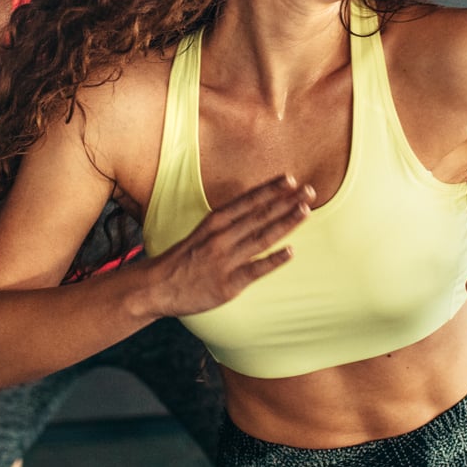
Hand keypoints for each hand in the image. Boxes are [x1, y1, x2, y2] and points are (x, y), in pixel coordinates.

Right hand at [142, 176, 309, 318]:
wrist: (156, 287)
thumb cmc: (185, 258)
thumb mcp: (203, 232)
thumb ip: (229, 222)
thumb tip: (257, 209)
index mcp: (215, 222)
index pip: (248, 201)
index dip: (270, 190)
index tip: (291, 179)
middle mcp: (221, 237)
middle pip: (260, 216)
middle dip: (286, 202)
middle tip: (310, 191)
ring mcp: (225, 260)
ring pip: (261, 238)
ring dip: (285, 223)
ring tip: (306, 211)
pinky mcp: (228, 284)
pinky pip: (255, 270)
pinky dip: (273, 260)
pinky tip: (291, 251)